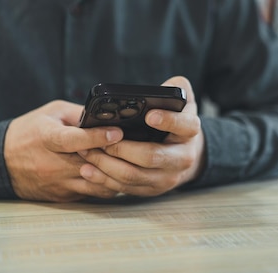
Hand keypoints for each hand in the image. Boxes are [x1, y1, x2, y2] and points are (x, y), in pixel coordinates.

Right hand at [4, 100, 123, 201]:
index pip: (74, 139)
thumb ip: (79, 114)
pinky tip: (116, 173)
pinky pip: (92, 193)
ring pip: (97, 184)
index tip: (117, 133)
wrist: (2, 161)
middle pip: (91, 164)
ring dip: (115, 173)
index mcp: (47, 138)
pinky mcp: (64, 196)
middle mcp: (52, 164)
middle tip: (134, 146)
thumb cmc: (29, 132)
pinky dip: (106, 183)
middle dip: (115, 156)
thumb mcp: (51, 113)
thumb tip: (106, 116)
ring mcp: (58, 183)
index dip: (97, 136)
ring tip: (128, 162)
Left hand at [78, 76, 205, 196]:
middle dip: (120, 148)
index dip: (168, 120)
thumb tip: (162, 88)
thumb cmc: (176, 120)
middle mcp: (182, 158)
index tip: (149, 115)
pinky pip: (125, 188)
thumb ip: (174, 88)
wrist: (184, 152)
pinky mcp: (151, 189)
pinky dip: (104, 179)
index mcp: (190, 132)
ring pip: (133, 175)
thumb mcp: (181, 100)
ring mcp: (167, 177)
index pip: (184, 126)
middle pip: (151, 156)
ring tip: (86, 152)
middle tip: (100, 139)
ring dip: (106, 165)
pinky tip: (88, 169)